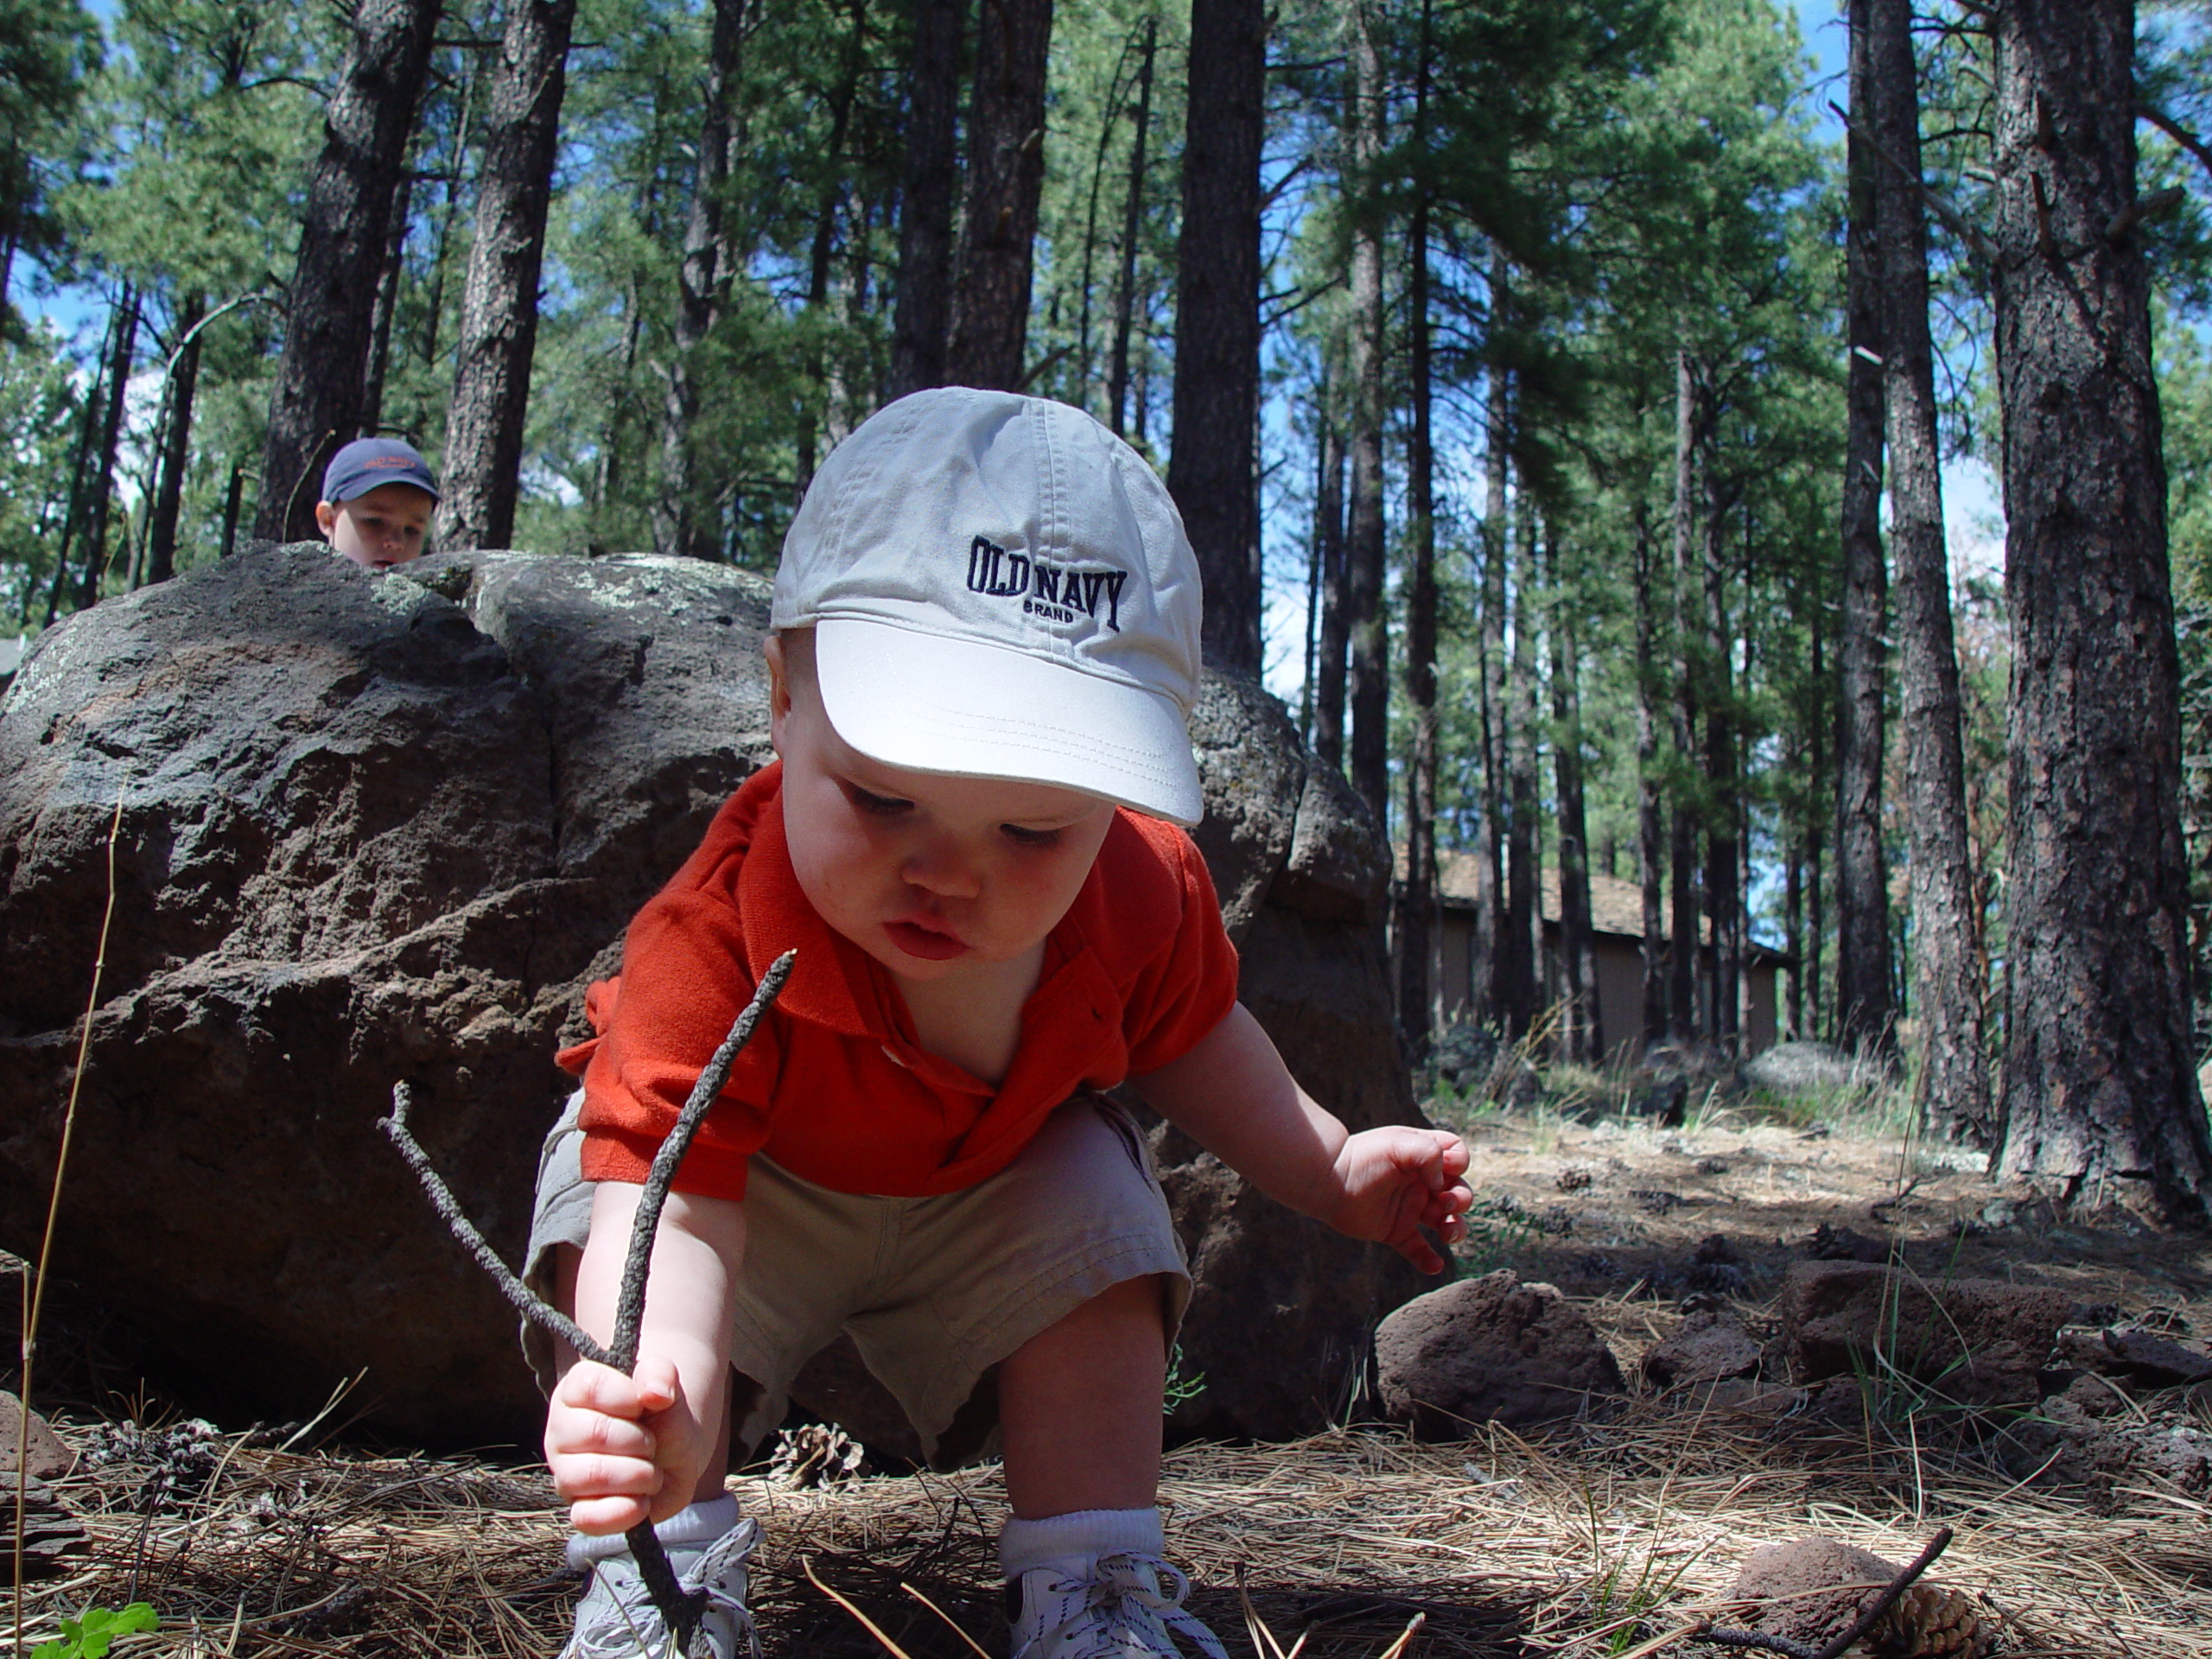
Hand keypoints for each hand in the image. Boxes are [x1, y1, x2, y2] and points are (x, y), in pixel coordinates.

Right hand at [544, 1353, 710, 1533]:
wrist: (674, 1456)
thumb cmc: (661, 1415)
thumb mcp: (665, 1384)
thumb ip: (660, 1374)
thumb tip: (657, 1392)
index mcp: (576, 1390)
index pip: (589, 1386)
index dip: (626, 1397)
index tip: (644, 1404)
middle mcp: (561, 1431)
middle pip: (592, 1433)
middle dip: (639, 1440)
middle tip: (652, 1443)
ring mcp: (566, 1473)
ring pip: (589, 1476)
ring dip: (638, 1474)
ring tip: (650, 1471)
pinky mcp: (579, 1510)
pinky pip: (587, 1518)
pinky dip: (626, 1510)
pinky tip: (643, 1500)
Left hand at [1322, 1127, 1472, 1273]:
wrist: (1328, 1180)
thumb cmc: (1363, 1157)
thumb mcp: (1398, 1143)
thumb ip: (1429, 1153)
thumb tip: (1441, 1183)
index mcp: (1423, 1157)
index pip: (1458, 1157)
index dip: (1459, 1163)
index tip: (1442, 1169)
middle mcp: (1420, 1183)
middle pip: (1459, 1193)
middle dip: (1462, 1199)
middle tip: (1445, 1204)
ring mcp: (1410, 1209)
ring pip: (1446, 1223)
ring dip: (1456, 1229)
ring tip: (1447, 1234)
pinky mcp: (1396, 1231)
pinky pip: (1418, 1250)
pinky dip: (1429, 1260)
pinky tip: (1435, 1265)